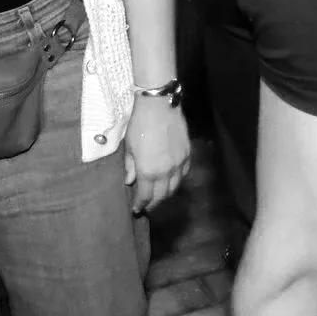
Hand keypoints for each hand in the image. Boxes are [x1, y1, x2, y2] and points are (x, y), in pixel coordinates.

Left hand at [124, 93, 190, 211]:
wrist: (160, 106)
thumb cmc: (140, 124)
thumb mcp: (129, 147)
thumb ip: (130, 166)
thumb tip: (130, 180)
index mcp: (148, 171)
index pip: (146, 196)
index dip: (141, 204)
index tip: (137, 209)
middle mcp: (166, 172)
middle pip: (162, 196)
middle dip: (154, 203)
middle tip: (147, 206)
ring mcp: (179, 164)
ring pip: (175, 187)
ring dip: (166, 195)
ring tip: (159, 196)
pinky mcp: (187, 154)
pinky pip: (184, 174)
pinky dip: (177, 181)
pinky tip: (172, 181)